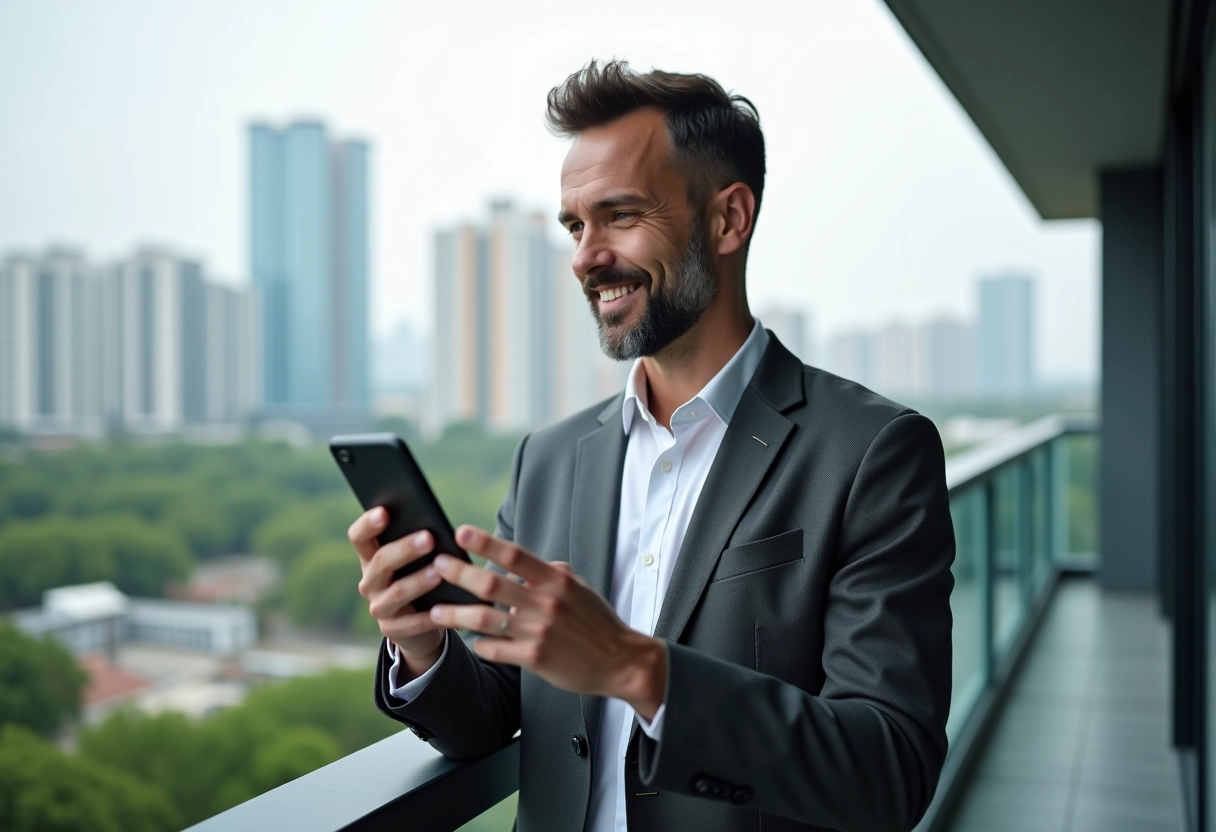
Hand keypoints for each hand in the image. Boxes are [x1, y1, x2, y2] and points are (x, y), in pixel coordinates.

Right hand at [349, 507, 445, 676]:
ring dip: (418, 581)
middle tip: (429, 538)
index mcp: (371, 558)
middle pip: (381, 562)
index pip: (359, 537)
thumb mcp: (417, 560)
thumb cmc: (421, 576)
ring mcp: (379, 607)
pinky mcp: (392, 630)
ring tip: (439, 572)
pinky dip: (429, 616)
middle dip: (405, 549)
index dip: (368, 524)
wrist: (422, 623)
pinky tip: (445, 609)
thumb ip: (419, 542)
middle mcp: (370, 582)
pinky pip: (411, 623)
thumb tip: (436, 526)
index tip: (385, 512)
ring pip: (397, 592)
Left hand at [427, 525, 666, 719]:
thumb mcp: (580, 588)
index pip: (515, 555)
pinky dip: (480, 644)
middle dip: (459, 573)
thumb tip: (520, 563)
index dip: (486, 542)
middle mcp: (546, 603)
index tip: (461, 532)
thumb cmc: (598, 623)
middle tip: (437, 565)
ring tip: (435, 611)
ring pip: (485, 620)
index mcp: (556, 581)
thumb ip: (550, 573)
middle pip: (492, 585)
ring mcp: (539, 632)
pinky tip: (471, 641)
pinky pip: (495, 649)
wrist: (620, 661)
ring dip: (456, 614)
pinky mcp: (534, 659)